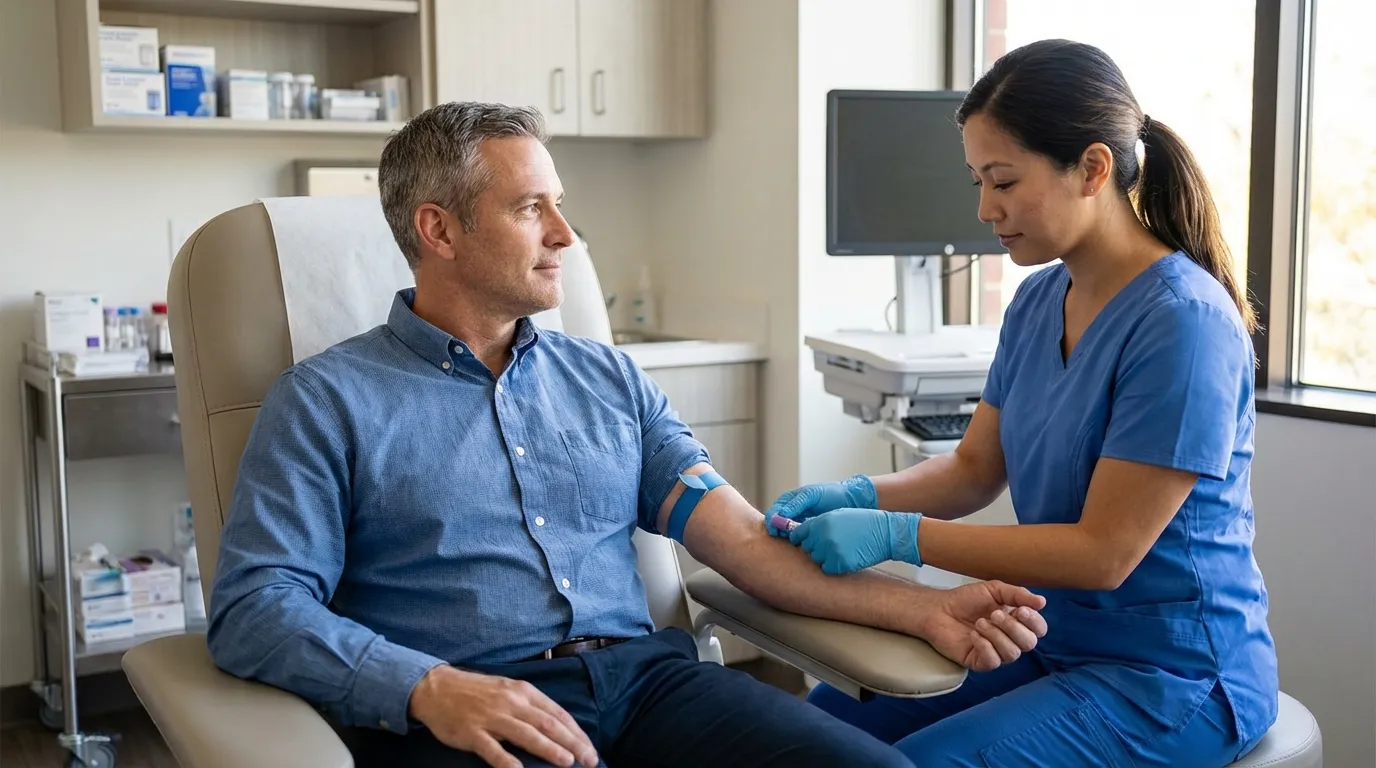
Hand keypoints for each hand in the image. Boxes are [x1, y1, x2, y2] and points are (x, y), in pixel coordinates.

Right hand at [408, 665, 598, 767]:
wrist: (436, 687)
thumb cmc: (477, 692)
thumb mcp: (508, 690)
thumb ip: (530, 706)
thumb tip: (558, 727)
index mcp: (523, 691)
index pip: (557, 713)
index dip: (576, 732)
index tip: (590, 748)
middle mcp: (511, 702)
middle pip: (548, 723)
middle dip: (572, 743)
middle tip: (590, 759)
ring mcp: (491, 717)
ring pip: (526, 734)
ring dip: (549, 748)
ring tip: (568, 762)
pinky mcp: (472, 732)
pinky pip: (493, 750)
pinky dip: (508, 761)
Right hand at [764, 474, 877, 536]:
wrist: (848, 500)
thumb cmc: (830, 494)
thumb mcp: (812, 495)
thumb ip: (796, 503)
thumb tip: (781, 514)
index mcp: (788, 500)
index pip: (773, 512)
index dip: (772, 522)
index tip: (776, 530)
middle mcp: (791, 512)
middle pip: (777, 524)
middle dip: (777, 531)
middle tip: (783, 538)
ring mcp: (799, 522)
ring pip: (786, 533)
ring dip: (786, 538)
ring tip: (793, 541)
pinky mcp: (808, 531)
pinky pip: (798, 537)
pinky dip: (797, 541)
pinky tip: (802, 543)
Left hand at [788, 508, 918, 573]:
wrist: (884, 533)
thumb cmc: (863, 522)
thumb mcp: (839, 515)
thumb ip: (820, 523)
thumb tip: (803, 534)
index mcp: (821, 521)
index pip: (798, 534)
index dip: (800, 539)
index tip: (801, 542)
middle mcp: (823, 535)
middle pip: (806, 548)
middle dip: (815, 548)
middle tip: (830, 545)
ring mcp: (830, 550)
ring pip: (816, 559)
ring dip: (824, 557)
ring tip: (840, 550)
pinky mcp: (839, 563)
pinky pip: (827, 568)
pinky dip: (833, 566)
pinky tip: (844, 558)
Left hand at [920, 581, 1047, 671]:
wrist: (939, 609)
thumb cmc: (966, 599)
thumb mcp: (994, 590)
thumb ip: (1018, 595)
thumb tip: (1042, 602)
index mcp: (1017, 622)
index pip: (1039, 629)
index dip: (1033, 622)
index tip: (1020, 610)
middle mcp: (1010, 639)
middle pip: (1029, 643)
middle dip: (1013, 628)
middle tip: (993, 614)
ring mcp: (995, 652)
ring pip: (1012, 654)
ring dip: (996, 635)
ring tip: (979, 623)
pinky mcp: (980, 662)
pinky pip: (993, 661)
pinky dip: (985, 646)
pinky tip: (973, 635)